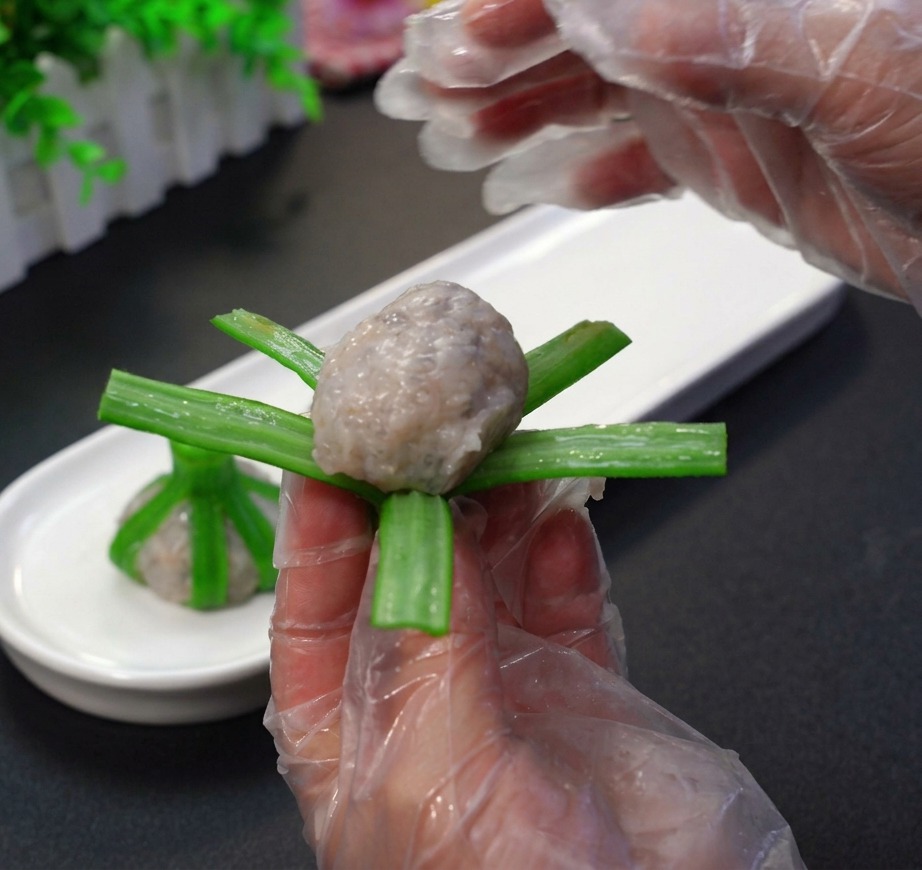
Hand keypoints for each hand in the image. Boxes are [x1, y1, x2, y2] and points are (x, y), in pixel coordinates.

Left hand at [265, 473, 801, 867]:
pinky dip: (566, 551)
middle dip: (420, 501)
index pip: (315, 614)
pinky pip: (570, 598)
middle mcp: (427, 708)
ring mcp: (511, 695)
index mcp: (356, 741)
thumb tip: (416, 541)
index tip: (331, 450)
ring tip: (508, 454)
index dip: (319, 529)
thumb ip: (425, 651)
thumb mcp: (434, 777)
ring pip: (493, 575)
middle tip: (439, 432)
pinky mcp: (589, 692)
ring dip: (499, 511)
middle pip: (410, 575)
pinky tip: (562, 512)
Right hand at [376, 0, 921, 308]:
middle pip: (587, 26)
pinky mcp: (730, 158)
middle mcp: (726, 26)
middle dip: (498, 54)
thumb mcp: (857, 75)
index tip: (456, 35)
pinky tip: (540, 187)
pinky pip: (641, 160)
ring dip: (524, 114)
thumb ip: (727, 39)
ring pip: (599, 93)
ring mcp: (723, 92)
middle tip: (429, 92)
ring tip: (457, 142)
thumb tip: (604, 14)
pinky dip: (588, 174)